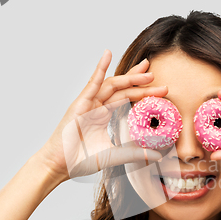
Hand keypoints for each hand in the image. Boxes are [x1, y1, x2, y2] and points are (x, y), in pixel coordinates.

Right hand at [36, 50, 166, 182]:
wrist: (60, 165)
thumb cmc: (81, 160)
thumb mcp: (115, 155)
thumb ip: (136, 153)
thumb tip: (158, 155)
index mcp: (103, 115)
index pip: (126, 98)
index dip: (142, 91)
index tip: (159, 87)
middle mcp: (97, 106)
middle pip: (121, 87)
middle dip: (139, 80)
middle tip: (156, 73)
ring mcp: (88, 103)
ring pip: (112, 84)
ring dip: (129, 76)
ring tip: (146, 70)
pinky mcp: (80, 103)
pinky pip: (92, 83)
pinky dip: (100, 68)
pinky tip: (107, 54)